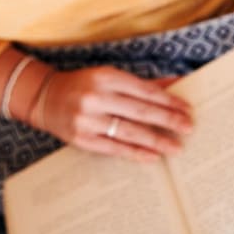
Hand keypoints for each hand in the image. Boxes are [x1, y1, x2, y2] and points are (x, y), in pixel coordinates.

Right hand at [30, 66, 192, 162]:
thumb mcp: (110, 77)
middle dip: (168, 120)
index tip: (187, 108)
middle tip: (188, 128)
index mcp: (106, 77)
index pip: (145, 90)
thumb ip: (141, 83)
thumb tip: (175, 84)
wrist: (45, 98)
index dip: (168, 100)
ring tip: (176, 147)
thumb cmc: (84, 86)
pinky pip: (114, 148)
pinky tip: (152, 156)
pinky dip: (136, 153)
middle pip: (140, 111)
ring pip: (130, 131)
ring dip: (156, 140)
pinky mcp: (82, 139)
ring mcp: (88, 120)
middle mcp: (97, 97)